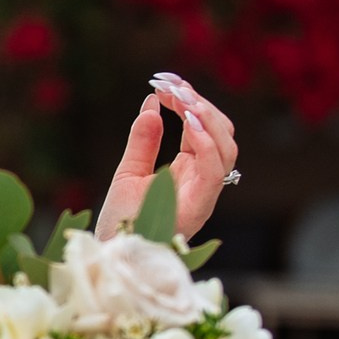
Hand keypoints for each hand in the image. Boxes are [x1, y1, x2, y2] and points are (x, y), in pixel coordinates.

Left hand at [97, 71, 238, 240]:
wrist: (111, 255)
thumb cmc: (122, 222)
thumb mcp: (129, 172)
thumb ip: (143, 140)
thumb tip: (151, 102)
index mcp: (190, 173)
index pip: (203, 130)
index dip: (190, 102)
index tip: (166, 82)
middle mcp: (202, 182)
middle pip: (222, 135)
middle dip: (201, 104)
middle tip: (171, 85)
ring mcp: (203, 195)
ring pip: (226, 149)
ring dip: (206, 118)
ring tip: (181, 97)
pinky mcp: (198, 207)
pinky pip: (214, 172)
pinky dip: (205, 144)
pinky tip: (187, 123)